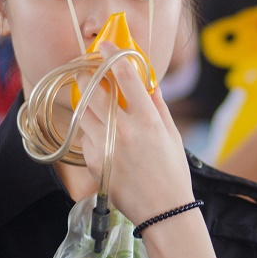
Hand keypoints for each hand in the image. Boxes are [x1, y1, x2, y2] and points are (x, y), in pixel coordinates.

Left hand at [77, 40, 193, 225]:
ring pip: (83, 112)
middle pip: (93, 90)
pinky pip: (85, 136)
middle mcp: (123, 130)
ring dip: (85, 101)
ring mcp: (105, 146)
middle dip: (88, 76)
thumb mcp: (171, 135)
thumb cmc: (172, 173)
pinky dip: (89, 129)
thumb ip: (157, 105)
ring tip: (91, 98)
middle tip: (88, 71)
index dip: (112, 55)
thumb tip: (147, 81)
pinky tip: (99, 133)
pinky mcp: (92, 161)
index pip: (125, 76)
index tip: (105, 46)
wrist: (163, 211)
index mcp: (147, 120)